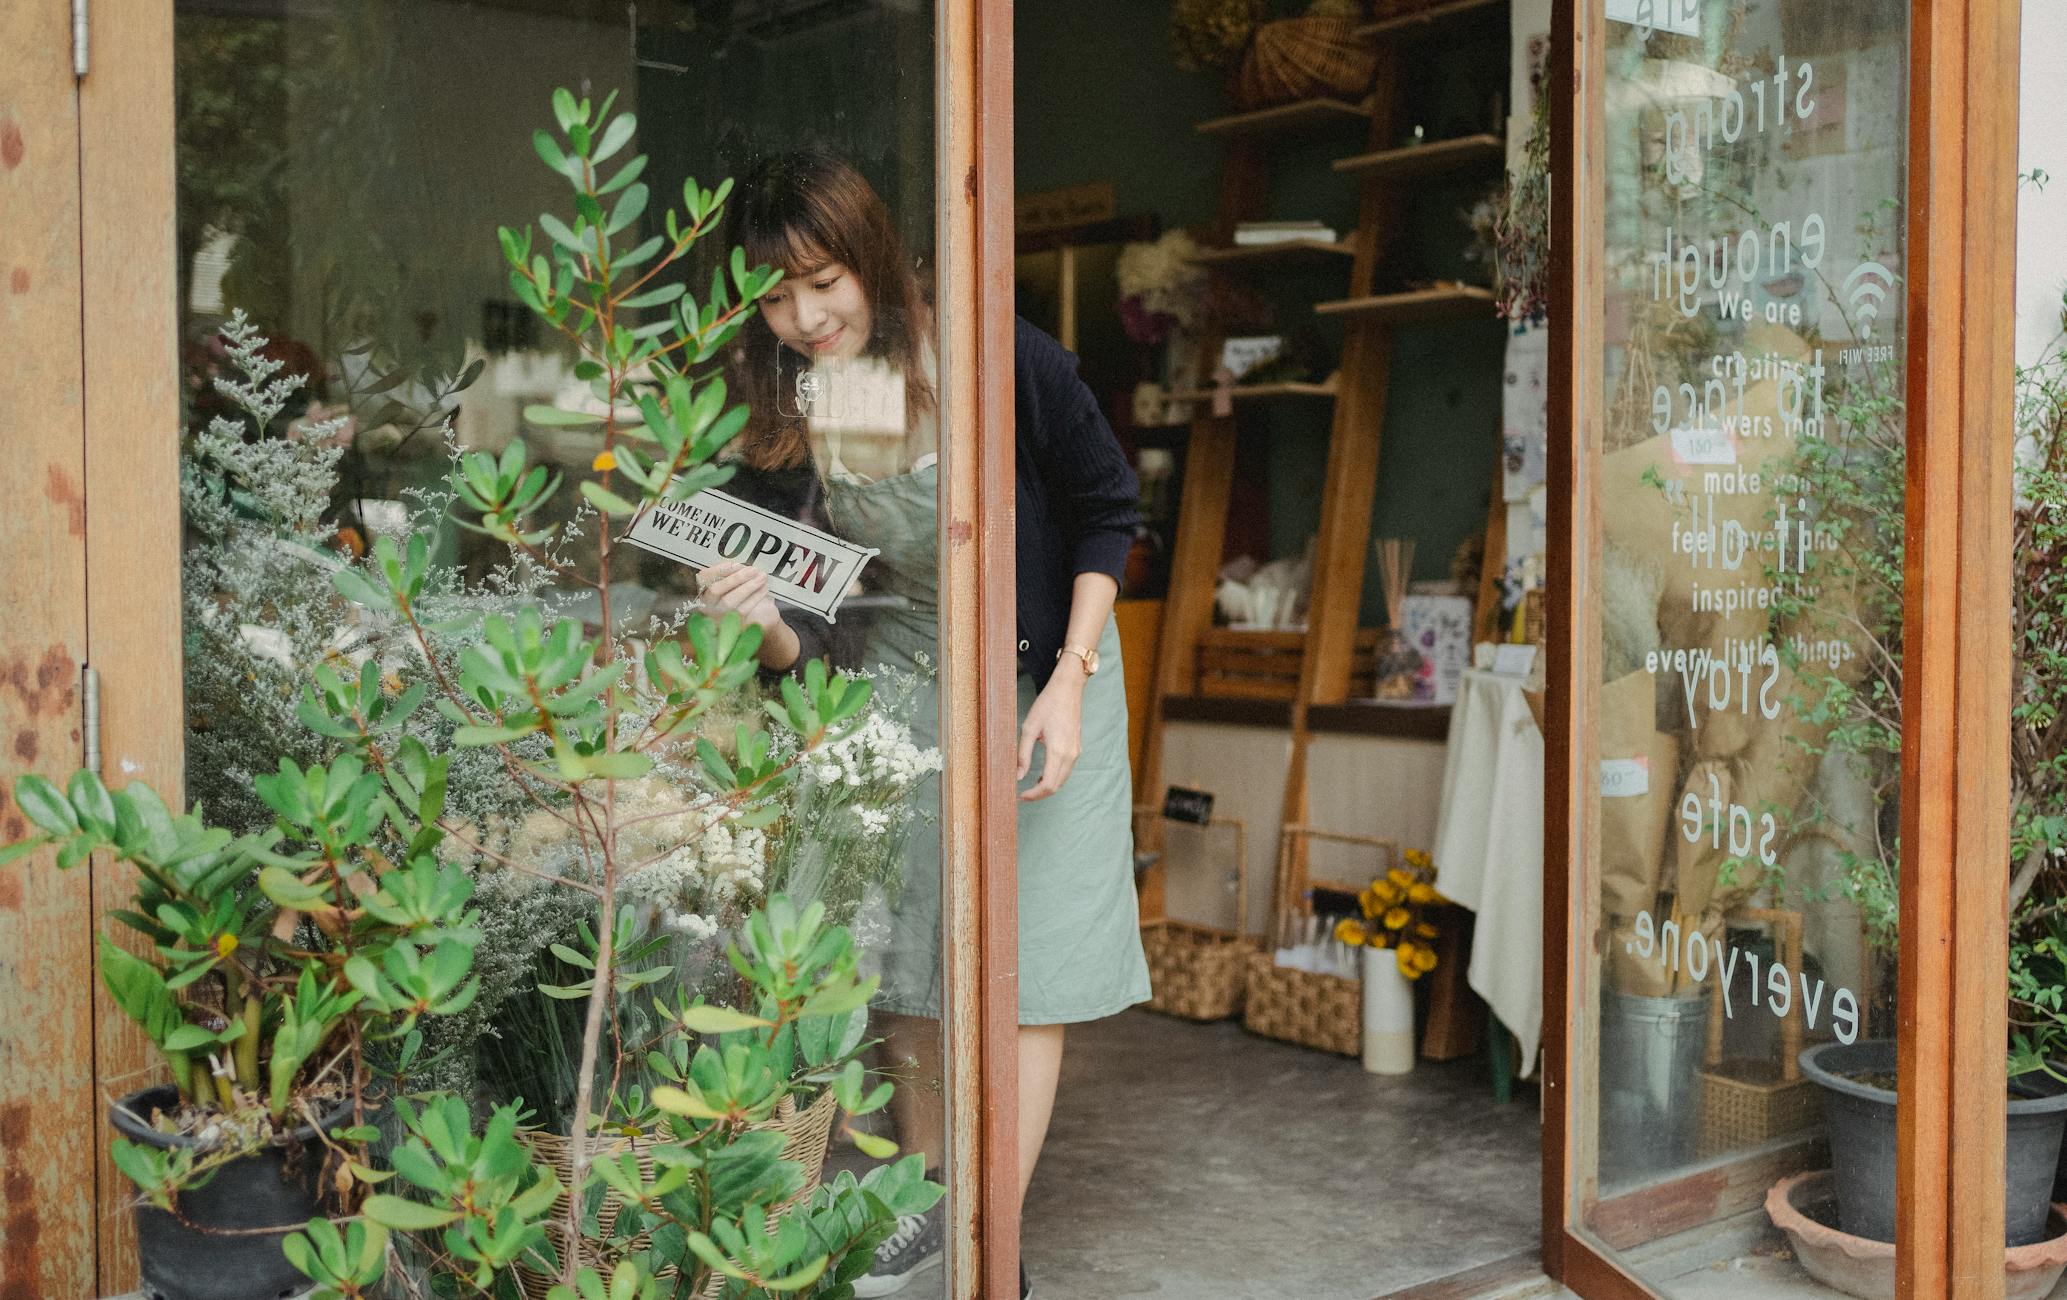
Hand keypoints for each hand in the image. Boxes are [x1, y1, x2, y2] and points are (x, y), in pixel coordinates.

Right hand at [697, 562, 782, 638]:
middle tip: (754, 569)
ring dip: (748, 587)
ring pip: (729, 601)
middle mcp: (705, 606)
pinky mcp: (732, 625)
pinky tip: (764, 588)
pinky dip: (755, 597)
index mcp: (702, 592)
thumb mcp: (730, 586)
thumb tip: (739, 566)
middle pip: (715, 590)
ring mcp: (717, 617)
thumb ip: (730, 576)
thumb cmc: (739, 597)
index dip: (720, 570)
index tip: (737, 564)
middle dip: (736, 578)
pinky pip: (743, 610)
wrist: (751, 623)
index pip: (704, 578)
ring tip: (762, 577)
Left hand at [1017, 668, 1084, 801]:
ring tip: (1030, 786)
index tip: (1020, 796)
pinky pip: (1066, 771)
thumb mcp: (1028, 729)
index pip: (1048, 785)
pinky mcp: (1077, 748)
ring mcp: (1076, 752)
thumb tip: (1018, 776)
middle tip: (1023, 795)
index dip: (1034, 795)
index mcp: (1058, 751)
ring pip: (1062, 780)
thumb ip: (1023, 755)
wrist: (1068, 689)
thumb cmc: (1047, 705)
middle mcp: (1070, 755)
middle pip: (1056, 786)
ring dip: (1047, 786)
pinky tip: (1042, 774)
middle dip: (1040, 794)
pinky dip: (1055, 778)